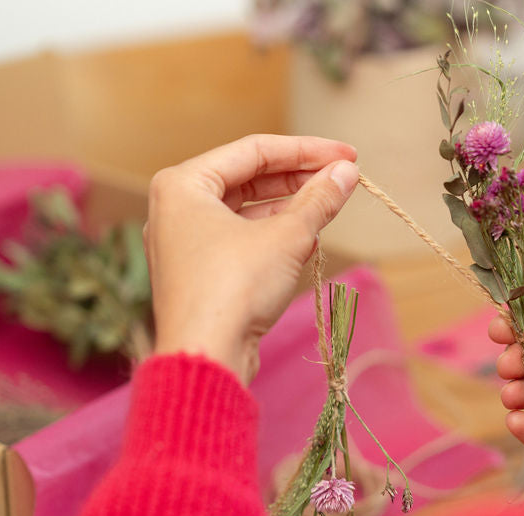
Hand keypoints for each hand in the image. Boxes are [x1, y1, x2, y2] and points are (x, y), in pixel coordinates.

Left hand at [145, 135, 358, 382]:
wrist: (206, 356)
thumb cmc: (234, 288)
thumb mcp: (288, 236)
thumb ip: (319, 199)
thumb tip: (347, 173)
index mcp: (183, 183)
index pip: (255, 151)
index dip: (307, 151)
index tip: (347, 156)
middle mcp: (176, 208)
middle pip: (248, 179)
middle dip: (299, 179)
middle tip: (343, 178)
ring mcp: (184, 244)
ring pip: (245, 212)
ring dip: (290, 208)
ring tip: (330, 206)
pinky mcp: (198, 274)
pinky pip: (240, 240)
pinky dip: (273, 237)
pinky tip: (309, 240)